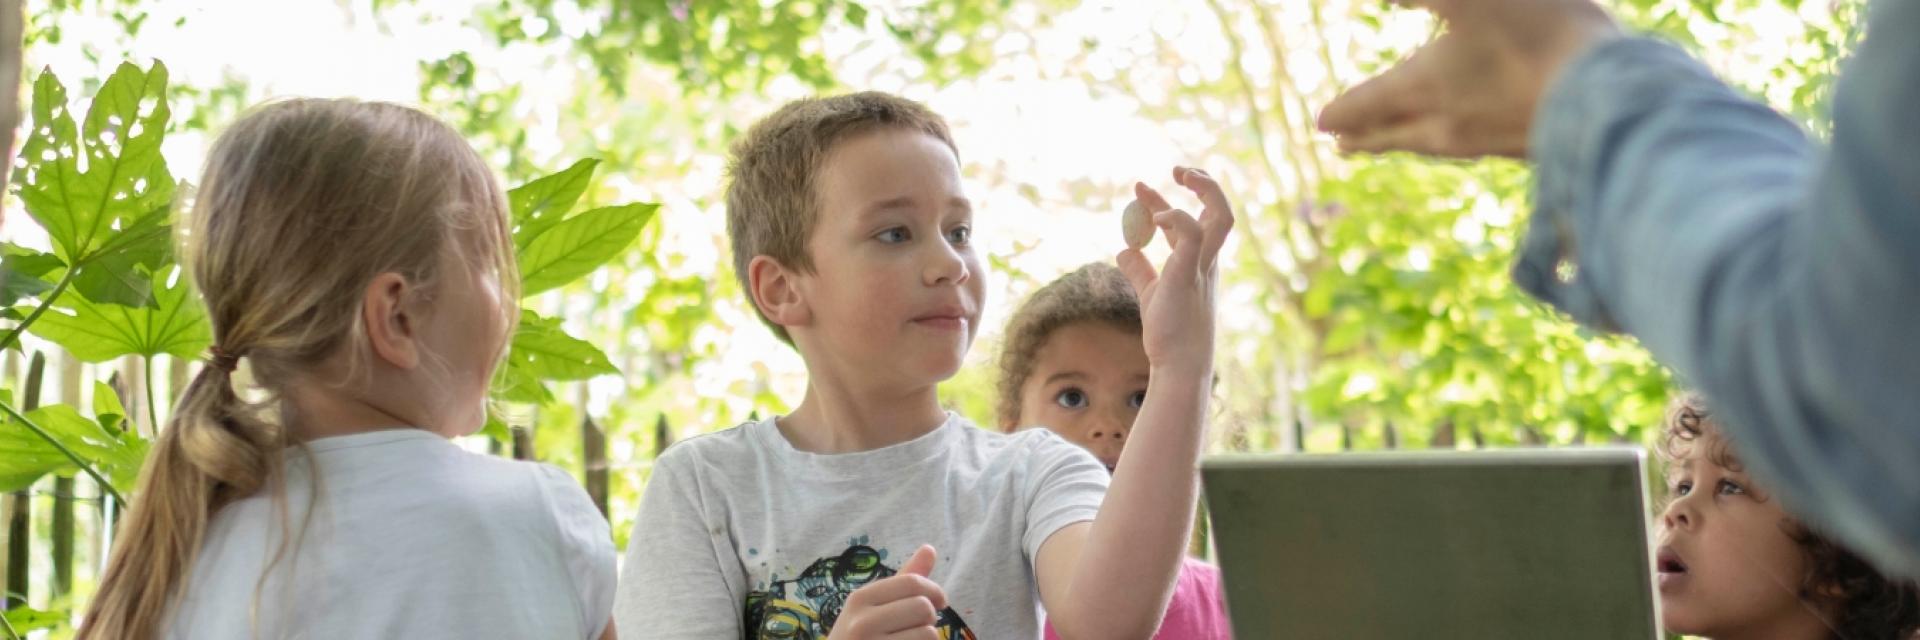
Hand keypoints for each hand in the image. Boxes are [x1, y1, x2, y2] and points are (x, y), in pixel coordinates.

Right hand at [828, 545, 947, 639]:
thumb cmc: (860, 637)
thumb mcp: (873, 606)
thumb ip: (904, 580)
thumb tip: (930, 548)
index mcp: (860, 599)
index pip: (912, 582)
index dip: (935, 590)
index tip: (940, 601)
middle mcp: (862, 622)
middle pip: (924, 607)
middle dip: (929, 619)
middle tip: (917, 628)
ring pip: (929, 634)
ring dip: (927, 639)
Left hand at [1117, 167, 1234, 375]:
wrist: (1178, 363)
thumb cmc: (1168, 333)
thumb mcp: (1150, 294)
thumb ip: (1140, 270)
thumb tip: (1124, 250)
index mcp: (1200, 263)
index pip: (1191, 221)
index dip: (1165, 201)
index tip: (1139, 189)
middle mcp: (1206, 261)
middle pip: (1222, 211)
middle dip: (1205, 184)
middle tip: (1178, 170)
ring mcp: (1201, 266)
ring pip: (1221, 217)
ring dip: (1205, 189)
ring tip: (1179, 174)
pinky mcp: (1188, 274)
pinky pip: (1192, 235)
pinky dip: (1176, 218)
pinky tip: (1153, 218)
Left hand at [1317, 0, 1620, 157]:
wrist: (1608, 98)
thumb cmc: (1535, 34)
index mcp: (1424, 88)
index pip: (1367, 103)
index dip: (1342, 111)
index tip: (1320, 123)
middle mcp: (1448, 124)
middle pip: (1394, 134)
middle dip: (1365, 137)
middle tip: (1341, 146)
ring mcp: (1487, 142)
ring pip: (1432, 145)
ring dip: (1404, 143)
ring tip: (1393, 145)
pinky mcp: (1525, 147)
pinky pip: (1474, 149)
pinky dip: (1452, 144)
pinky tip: (1465, 140)